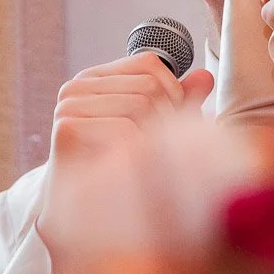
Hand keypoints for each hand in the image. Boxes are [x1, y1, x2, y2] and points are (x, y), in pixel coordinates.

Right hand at [37, 53, 213, 272]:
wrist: (87, 208)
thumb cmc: (124, 162)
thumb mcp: (157, 127)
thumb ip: (179, 101)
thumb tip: (206, 77)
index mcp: (98, 77)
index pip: (149, 65)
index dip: (172, 91)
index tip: (172, 120)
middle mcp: (78, 85)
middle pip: (148, 86)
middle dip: (167, 117)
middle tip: (166, 148)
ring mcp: (69, 105)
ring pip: (139, 105)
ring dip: (157, 135)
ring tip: (153, 158)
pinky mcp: (67, 128)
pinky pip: (123, 129)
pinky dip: (141, 149)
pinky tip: (138, 166)